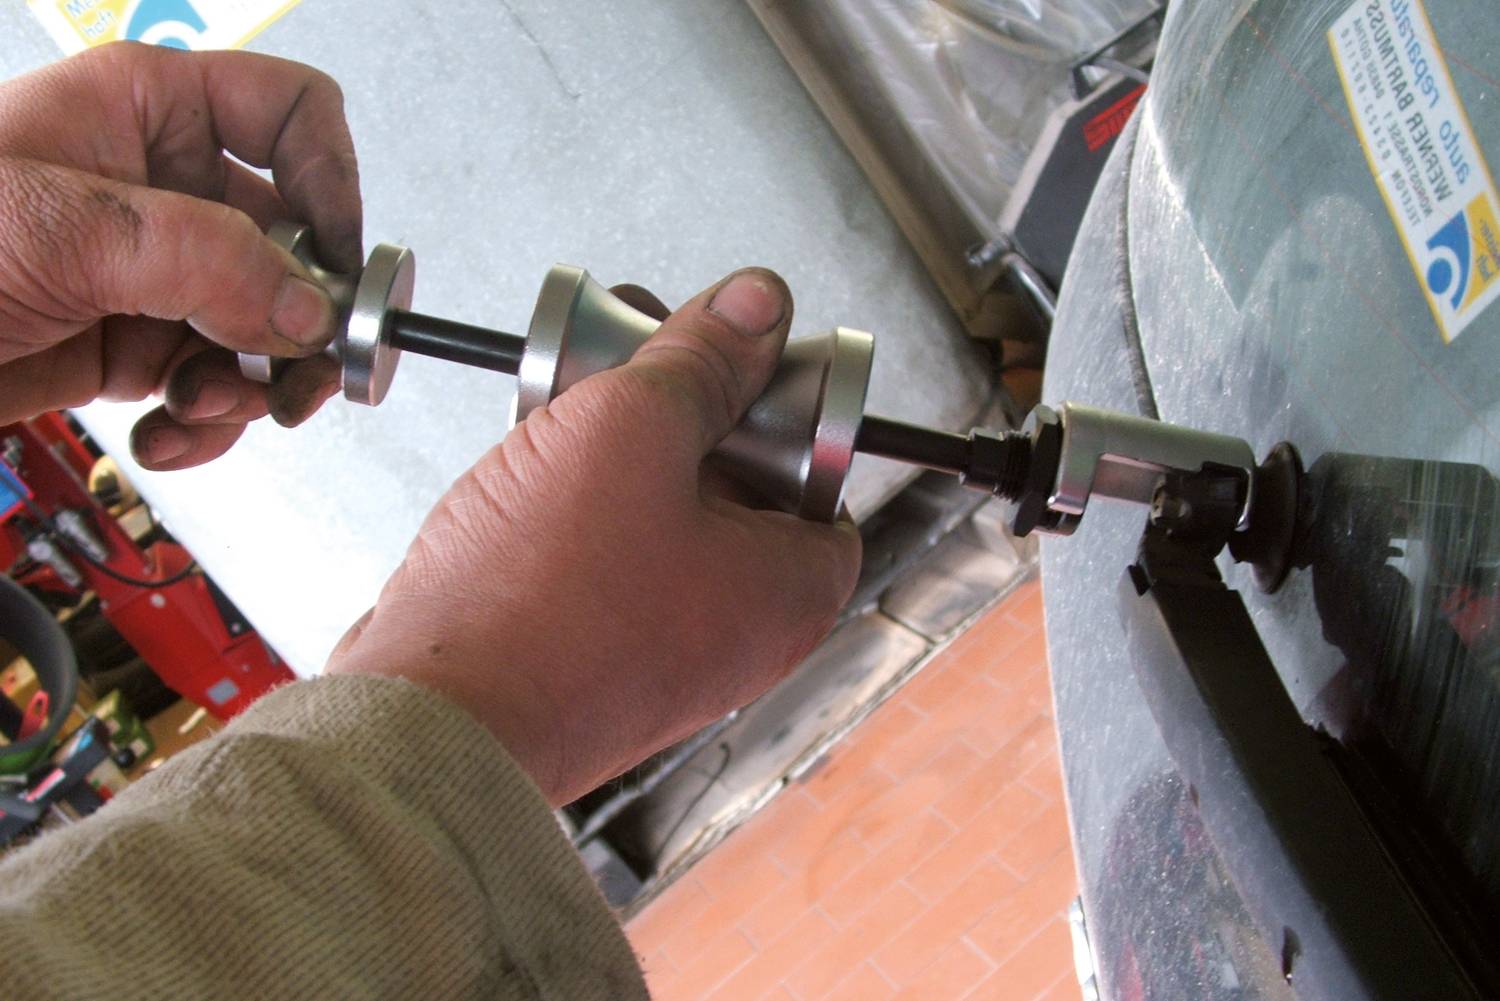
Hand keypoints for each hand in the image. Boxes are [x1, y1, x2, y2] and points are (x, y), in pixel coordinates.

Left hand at [0, 42, 361, 466]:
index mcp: (144, 113)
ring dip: (250, 384)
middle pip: (295, 243)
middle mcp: (160, 191)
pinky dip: (206, 422)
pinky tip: (165, 429)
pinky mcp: (134, 346)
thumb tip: (309, 306)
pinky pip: (217, 384)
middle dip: (299, 319)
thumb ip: (204, 260)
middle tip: (298, 376)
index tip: (338, 265)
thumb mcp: (60, 231)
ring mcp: (150, 274)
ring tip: (200, 405)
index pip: (289, 115)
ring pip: (266, 326)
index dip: (330, 181)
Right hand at [327, 271, 862, 803]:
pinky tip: (536, 445)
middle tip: (641, 345)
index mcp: (789, 592)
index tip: (734, 361)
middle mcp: (740, 634)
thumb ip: (701, 359)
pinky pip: (610, 558)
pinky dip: (585, 500)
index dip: (787, 408)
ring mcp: (665, 652)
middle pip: (739, 486)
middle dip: (687, 403)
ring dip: (625, 442)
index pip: (828, 478)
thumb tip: (758, 303)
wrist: (432, 713)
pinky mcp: (595, 658)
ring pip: (665, 516)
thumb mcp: (631, 432)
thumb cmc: (540, 594)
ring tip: (575, 377)